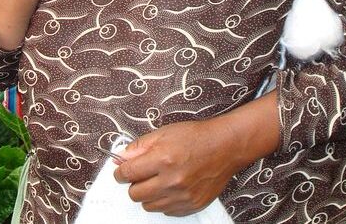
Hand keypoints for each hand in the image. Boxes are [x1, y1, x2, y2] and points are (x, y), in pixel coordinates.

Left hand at [112, 119, 241, 216]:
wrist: (225, 147)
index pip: (127, 173)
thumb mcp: (164, 133)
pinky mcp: (191, 205)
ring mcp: (182, 196)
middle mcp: (172, 181)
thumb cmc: (197, 137)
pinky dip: (164, 201)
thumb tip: (122, 158)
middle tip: (141, 174)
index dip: (120, 172)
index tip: (120, 171)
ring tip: (159, 179)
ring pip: (148, 205)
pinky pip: (166, 211)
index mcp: (163, 159)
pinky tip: (171, 187)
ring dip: (148, 194)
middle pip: (135, 194)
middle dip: (133, 184)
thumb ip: (139, 147)